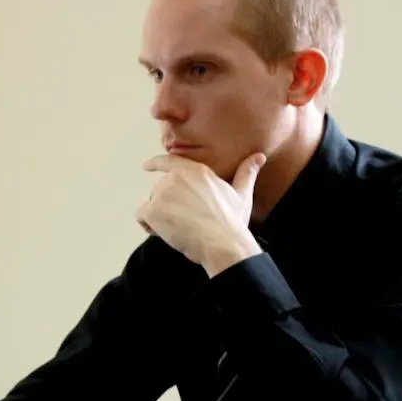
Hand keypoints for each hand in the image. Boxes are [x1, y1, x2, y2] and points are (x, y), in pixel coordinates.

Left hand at [137, 152, 266, 274]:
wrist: (222, 243)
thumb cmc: (233, 222)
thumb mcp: (242, 194)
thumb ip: (246, 173)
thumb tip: (259, 157)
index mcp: (196, 170)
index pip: (169, 161)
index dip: (156, 163)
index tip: (146, 166)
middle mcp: (177, 177)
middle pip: (160, 191)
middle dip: (167, 207)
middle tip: (186, 223)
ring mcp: (163, 192)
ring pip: (151, 205)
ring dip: (160, 219)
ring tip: (180, 230)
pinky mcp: (154, 209)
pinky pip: (142, 217)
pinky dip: (149, 226)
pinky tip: (166, 233)